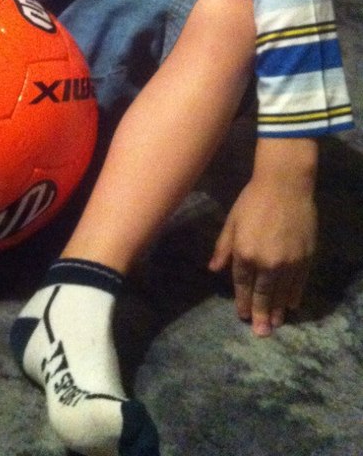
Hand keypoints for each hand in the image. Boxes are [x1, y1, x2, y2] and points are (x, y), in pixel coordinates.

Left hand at [208, 137, 317, 336]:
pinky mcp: (306, 258)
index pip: (242, 284)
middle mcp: (267, 262)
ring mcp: (289, 262)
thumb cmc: (252, 200)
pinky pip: (299, 283)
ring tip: (276, 324)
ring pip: (283, 292)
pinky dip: (295, 295)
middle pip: (263, 294)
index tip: (243, 315)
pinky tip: (292, 304)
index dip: (242, 301)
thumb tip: (213, 269)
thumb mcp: (232, 222)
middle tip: (261, 333)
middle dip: (261, 314)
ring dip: (279, 309)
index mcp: (245, 253)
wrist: (285, 185)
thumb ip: (223, 248)